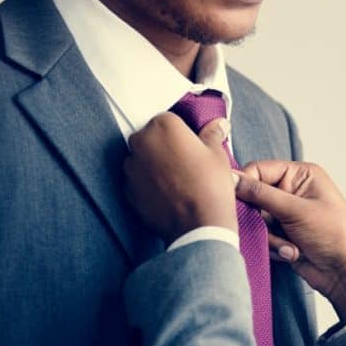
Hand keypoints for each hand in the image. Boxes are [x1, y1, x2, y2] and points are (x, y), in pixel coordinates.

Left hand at [123, 113, 237, 243]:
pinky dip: (146, 184)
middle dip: (163, 147)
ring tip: (175, 181)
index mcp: (163, 125)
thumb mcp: (217, 154)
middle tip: (184, 164)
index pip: (168, 120)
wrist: (198, 225)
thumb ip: (213, 134)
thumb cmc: (210, 185)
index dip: (180, 134)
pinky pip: (136, 181)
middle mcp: (141, 142)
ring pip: (141, 159)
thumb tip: (219, 124)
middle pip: (150, 137)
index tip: (190, 146)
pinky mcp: (126, 190)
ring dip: (153, 165)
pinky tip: (166, 194)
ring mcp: (131, 167)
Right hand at [236, 161, 345, 322]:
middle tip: (271, 228)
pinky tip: (294, 253)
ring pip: (256, 220)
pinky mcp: (283, 234)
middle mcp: (292, 190)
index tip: (234, 200)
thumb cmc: (334, 234)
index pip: (258, 170)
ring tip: (292, 246)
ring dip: (271, 236)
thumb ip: (259, 193)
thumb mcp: (295, 209)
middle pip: (253, 196)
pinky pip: (263, 236)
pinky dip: (275, 246)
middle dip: (261, 218)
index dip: (244, 184)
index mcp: (300, 174)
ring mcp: (287, 213)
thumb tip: (230, 178)